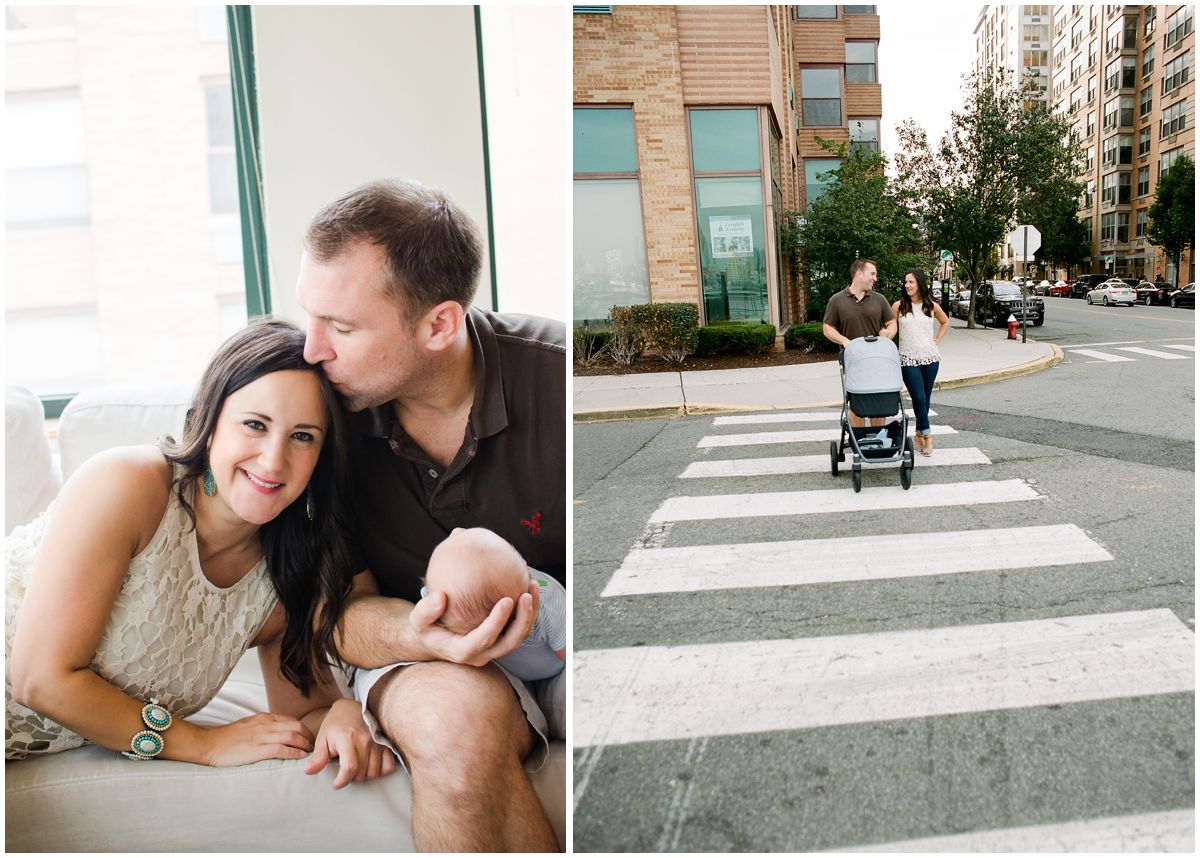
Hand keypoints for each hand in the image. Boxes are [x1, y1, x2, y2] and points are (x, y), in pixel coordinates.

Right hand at [202, 712, 313, 766]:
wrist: (208, 744)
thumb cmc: (226, 738)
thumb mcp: (248, 726)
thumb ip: (263, 728)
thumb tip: (277, 734)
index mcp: (264, 718)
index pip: (291, 720)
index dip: (304, 729)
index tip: (310, 737)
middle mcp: (265, 724)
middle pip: (296, 726)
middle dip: (309, 736)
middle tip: (315, 746)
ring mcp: (261, 736)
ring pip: (291, 736)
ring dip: (305, 744)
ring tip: (311, 752)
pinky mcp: (256, 749)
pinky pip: (280, 749)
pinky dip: (293, 752)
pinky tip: (300, 757)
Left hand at [304, 698, 395, 788]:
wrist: (351, 707)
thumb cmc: (335, 724)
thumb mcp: (323, 738)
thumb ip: (318, 756)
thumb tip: (308, 772)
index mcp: (347, 738)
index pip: (349, 767)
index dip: (342, 780)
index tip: (335, 784)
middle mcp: (365, 740)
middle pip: (361, 773)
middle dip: (350, 777)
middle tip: (344, 770)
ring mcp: (377, 742)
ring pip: (374, 772)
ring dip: (364, 774)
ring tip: (356, 766)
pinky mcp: (386, 743)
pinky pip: (387, 765)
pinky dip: (379, 770)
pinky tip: (370, 766)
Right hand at [408, 578, 536, 666]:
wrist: (435, 639)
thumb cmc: (426, 628)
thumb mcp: (418, 621)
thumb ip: (425, 611)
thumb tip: (440, 597)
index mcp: (463, 651)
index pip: (484, 639)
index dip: (498, 622)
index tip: (507, 599)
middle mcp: (482, 654)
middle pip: (510, 642)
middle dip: (523, 619)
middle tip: (527, 593)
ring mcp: (494, 649)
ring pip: (520, 636)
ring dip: (530, 613)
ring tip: (533, 585)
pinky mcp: (501, 640)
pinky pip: (520, 628)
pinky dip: (528, 610)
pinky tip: (527, 585)